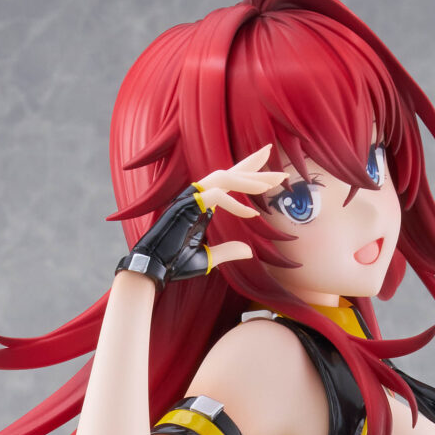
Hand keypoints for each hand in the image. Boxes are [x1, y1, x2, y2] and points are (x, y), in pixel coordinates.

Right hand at [115, 147, 271, 287]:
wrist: (152, 269)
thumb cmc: (174, 263)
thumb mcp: (207, 258)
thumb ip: (227, 251)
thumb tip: (249, 251)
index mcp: (202, 202)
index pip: (228, 180)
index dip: (249, 170)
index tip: (270, 165)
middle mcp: (196, 194)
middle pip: (230, 171)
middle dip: (255, 167)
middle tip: (282, 171)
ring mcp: (190, 197)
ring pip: (225, 177)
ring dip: (250, 180)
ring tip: (272, 185)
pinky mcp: (187, 204)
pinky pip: (217, 195)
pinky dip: (236, 203)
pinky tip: (252, 214)